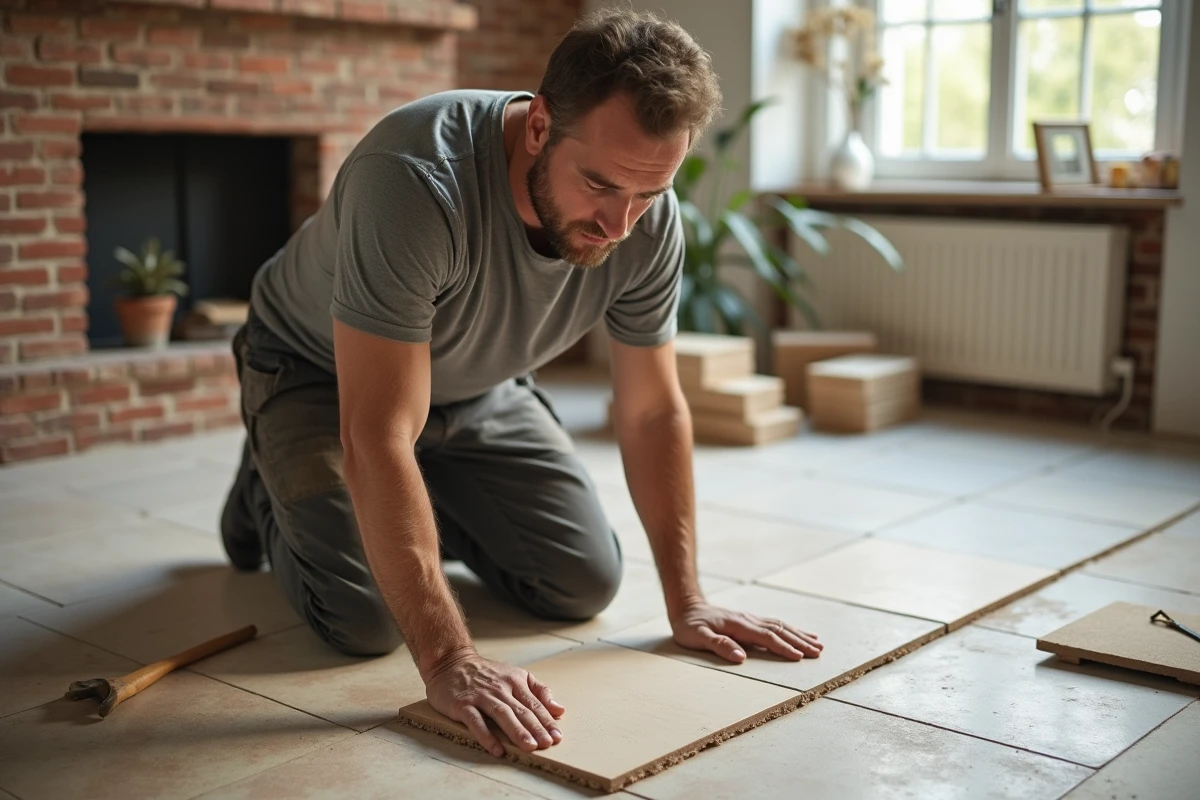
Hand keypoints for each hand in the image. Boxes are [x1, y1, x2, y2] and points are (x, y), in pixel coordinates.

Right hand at [425, 650, 564, 757]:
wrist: (450, 661)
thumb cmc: (486, 673)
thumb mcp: (515, 675)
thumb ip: (538, 691)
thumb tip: (559, 709)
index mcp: (515, 681)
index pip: (535, 703)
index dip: (547, 720)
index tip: (557, 736)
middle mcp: (500, 688)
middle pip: (521, 710)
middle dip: (536, 728)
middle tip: (547, 744)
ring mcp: (481, 696)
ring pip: (502, 714)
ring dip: (517, 731)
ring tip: (529, 747)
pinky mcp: (462, 704)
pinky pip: (476, 721)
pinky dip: (486, 736)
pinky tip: (497, 749)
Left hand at [670, 600, 823, 663]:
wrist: (686, 607)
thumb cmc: (689, 626)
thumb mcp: (697, 637)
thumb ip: (719, 645)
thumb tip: (741, 657)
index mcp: (738, 626)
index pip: (766, 637)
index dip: (783, 648)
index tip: (799, 657)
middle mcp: (748, 620)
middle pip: (779, 630)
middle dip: (800, 642)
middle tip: (819, 652)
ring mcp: (750, 619)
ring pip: (780, 626)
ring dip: (799, 635)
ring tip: (818, 644)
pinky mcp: (750, 620)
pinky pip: (775, 624)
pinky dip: (790, 629)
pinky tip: (799, 633)